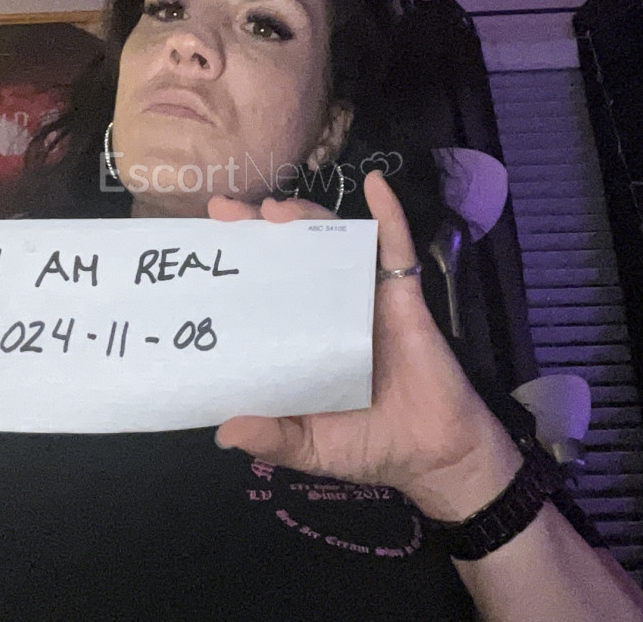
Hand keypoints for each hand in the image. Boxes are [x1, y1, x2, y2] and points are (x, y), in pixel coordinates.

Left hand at [211, 171, 522, 521]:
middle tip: (226, 211)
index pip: (263, 287)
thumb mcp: (308, 447)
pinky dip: (388, 214)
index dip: (236, 261)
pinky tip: (375, 185)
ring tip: (277, 209)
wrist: (435, 457)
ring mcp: (366, 297)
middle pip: (291, 253)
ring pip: (334, 241)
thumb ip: (270, 438)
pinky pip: (397, 247)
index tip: (207, 239)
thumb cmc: (369, 446)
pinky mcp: (403, 296)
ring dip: (308, 215)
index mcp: (302, 336)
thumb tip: (223, 430)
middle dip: (258, 226)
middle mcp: (328, 308)